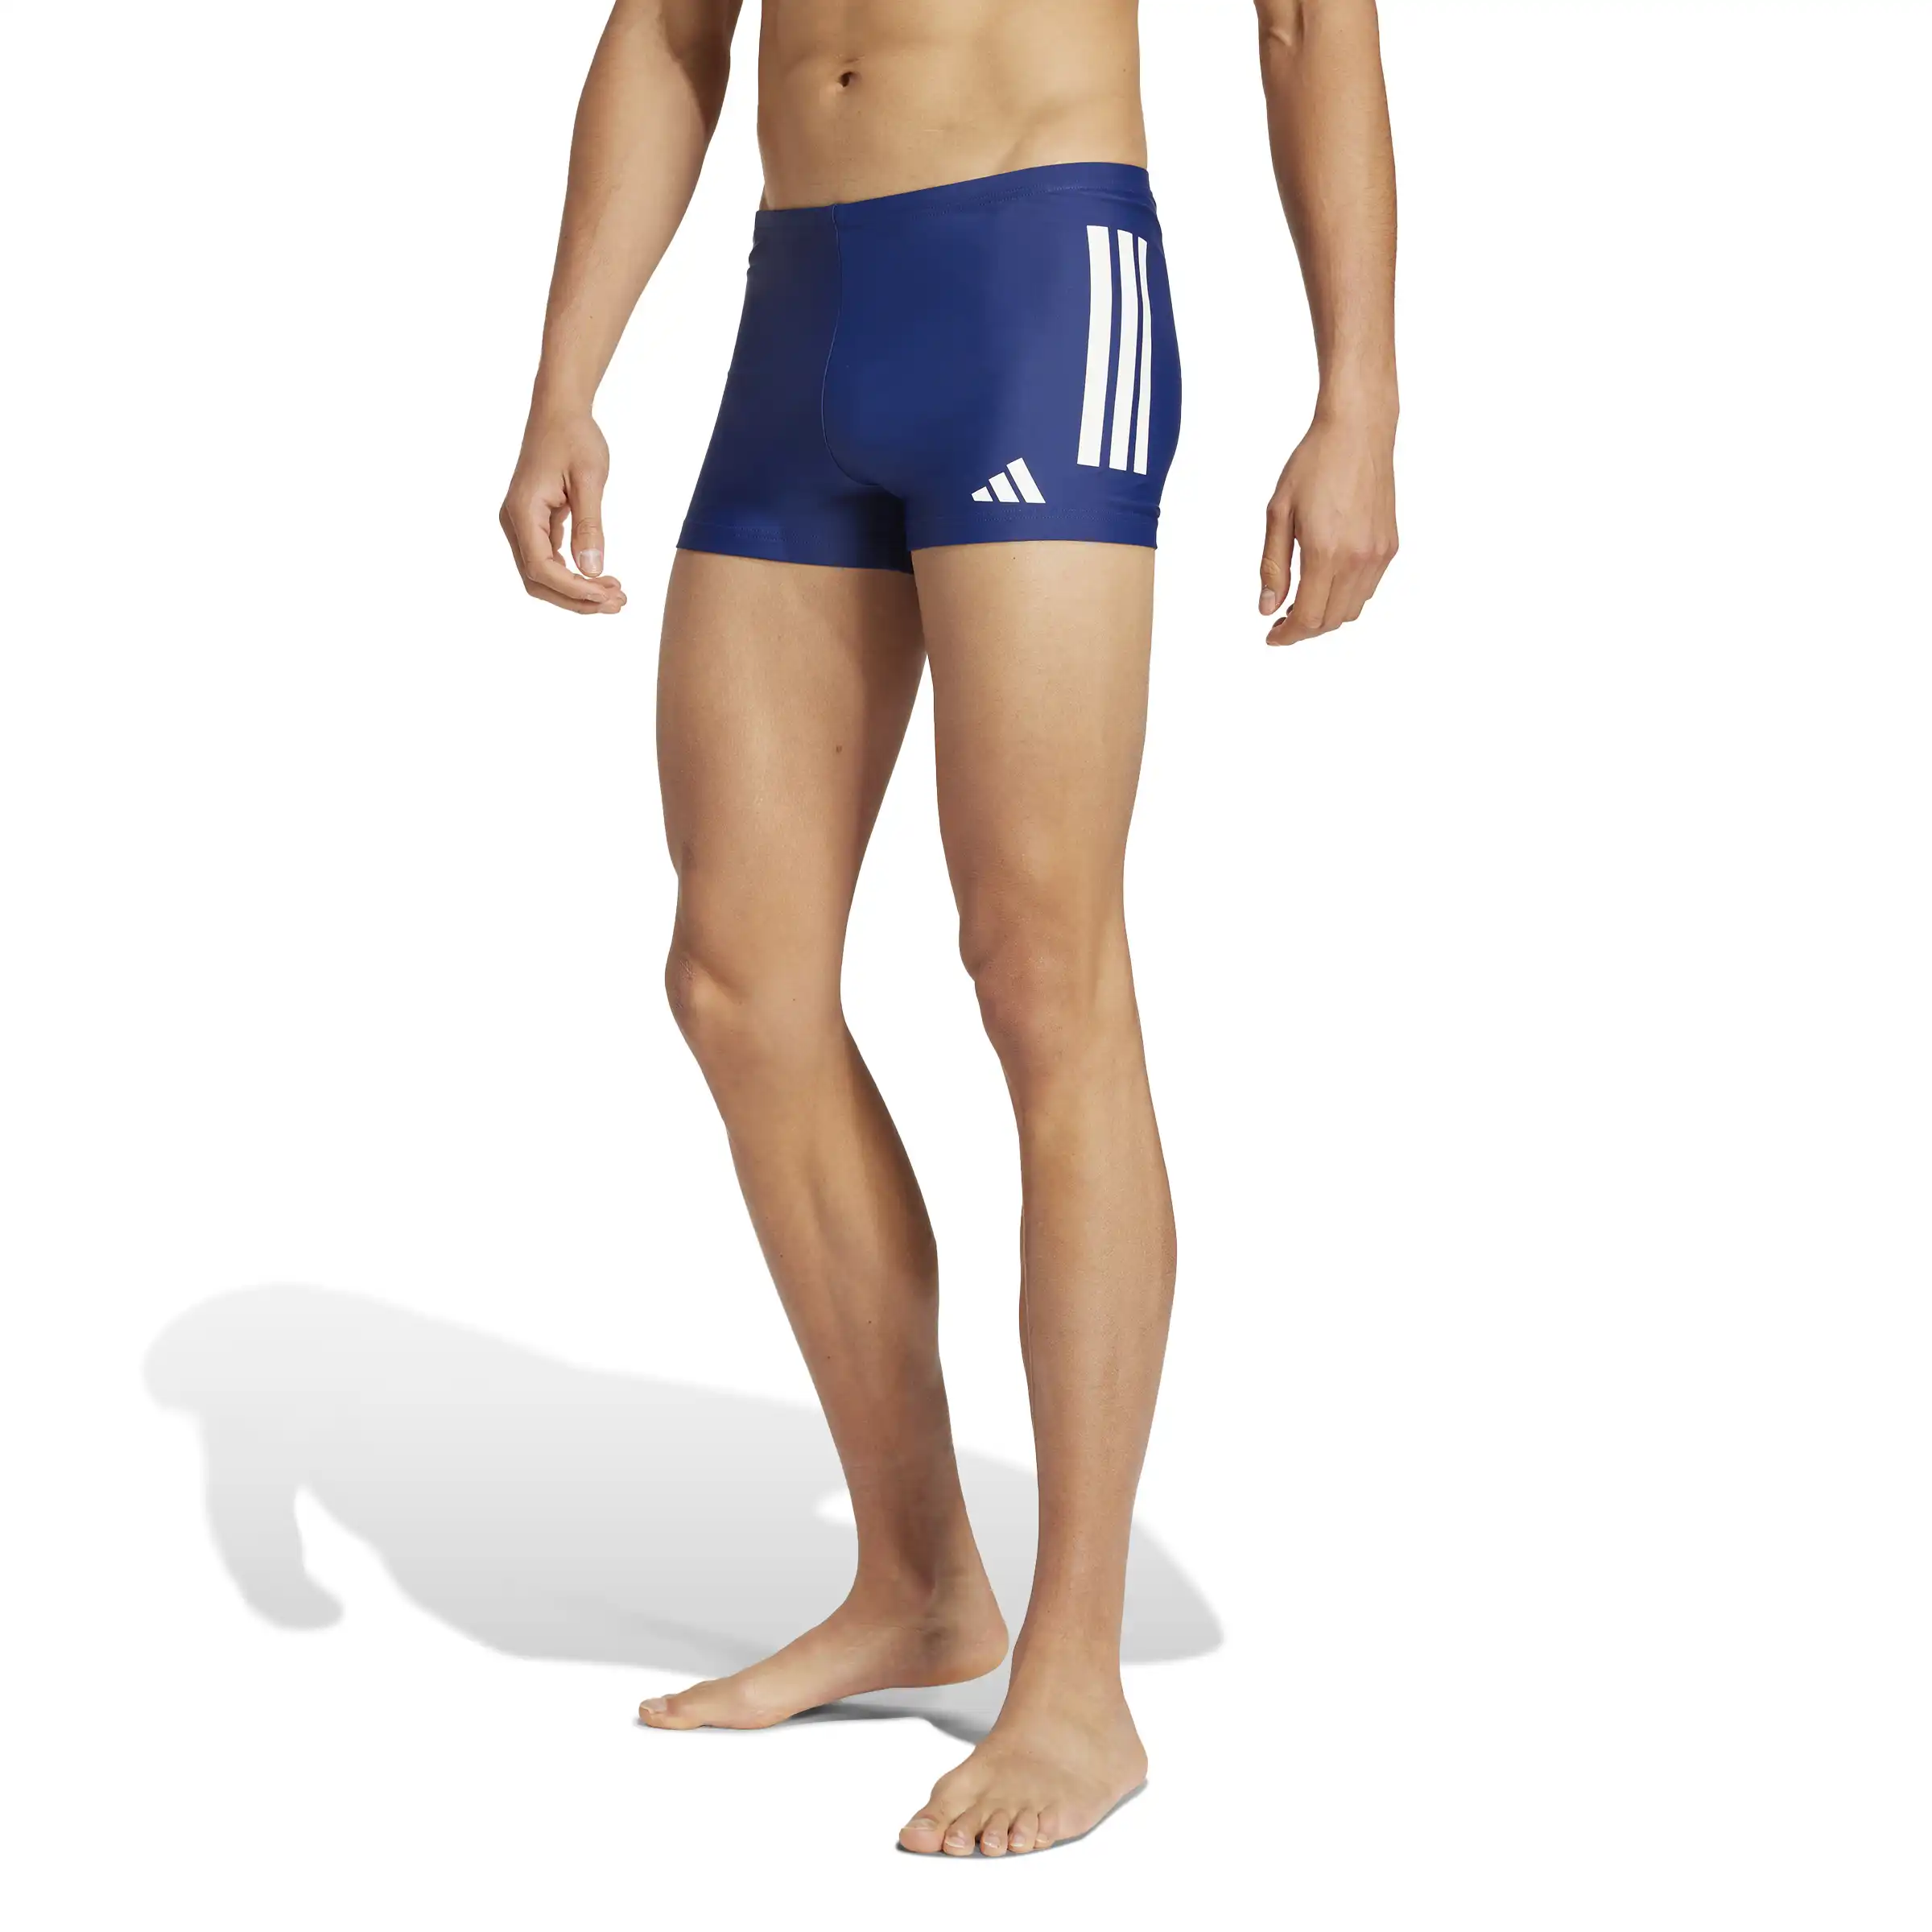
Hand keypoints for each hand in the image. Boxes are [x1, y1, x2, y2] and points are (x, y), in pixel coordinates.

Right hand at [499, 412, 626, 614]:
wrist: (559, 410)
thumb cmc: (575, 436)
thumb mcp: (590, 479)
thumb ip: (590, 526)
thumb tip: (592, 571)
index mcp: (523, 511)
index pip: (542, 568)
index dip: (574, 589)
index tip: (608, 594)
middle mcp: (514, 522)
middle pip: (538, 581)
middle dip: (577, 599)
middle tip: (619, 603)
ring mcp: (521, 524)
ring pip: (542, 576)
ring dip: (576, 592)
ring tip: (615, 595)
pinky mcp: (533, 523)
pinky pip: (548, 560)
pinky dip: (573, 575)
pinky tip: (601, 578)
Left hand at [1258, 411, 1397, 645]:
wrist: (1358, 431)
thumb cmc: (1314, 464)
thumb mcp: (1278, 513)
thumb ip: (1273, 565)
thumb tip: (1268, 608)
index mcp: (1326, 553)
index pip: (1309, 618)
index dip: (1288, 636)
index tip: (1272, 636)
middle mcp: (1358, 559)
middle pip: (1331, 621)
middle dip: (1304, 630)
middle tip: (1281, 621)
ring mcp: (1378, 554)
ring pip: (1352, 609)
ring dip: (1326, 616)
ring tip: (1302, 603)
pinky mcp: (1390, 545)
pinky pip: (1368, 589)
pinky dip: (1346, 597)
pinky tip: (1326, 582)